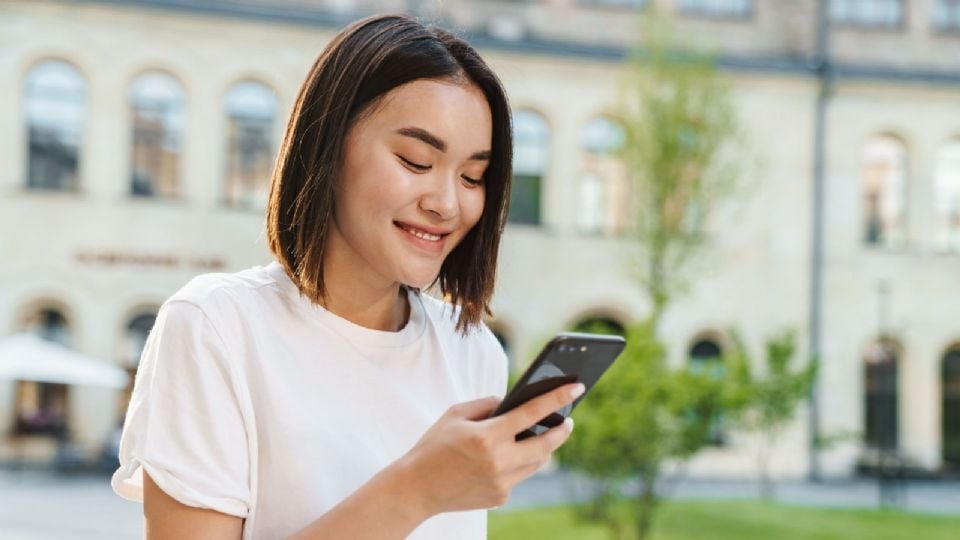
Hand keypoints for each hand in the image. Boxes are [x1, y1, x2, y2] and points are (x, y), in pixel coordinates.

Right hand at [396, 382, 584, 515]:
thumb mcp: (455, 415)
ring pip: (537, 462)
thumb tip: (510, 403)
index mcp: (487, 436)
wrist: (415, 489)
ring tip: (547, 435)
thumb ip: (486, 404)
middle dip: (562, 429)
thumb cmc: (433, 446)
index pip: (532, 412)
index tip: (577, 387)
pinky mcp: (500, 497)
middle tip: (569, 420)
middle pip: (546, 444)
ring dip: (544, 448)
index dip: (557, 398)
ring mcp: (501, 482)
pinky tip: (510, 456)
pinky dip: (518, 463)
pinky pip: (518, 476)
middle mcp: (499, 461)